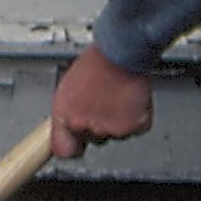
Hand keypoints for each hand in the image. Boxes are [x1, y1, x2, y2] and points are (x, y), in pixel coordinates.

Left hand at [51, 43, 153, 160]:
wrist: (122, 50)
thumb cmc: (96, 61)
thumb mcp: (68, 87)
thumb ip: (69, 111)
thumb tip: (69, 122)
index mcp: (65, 116)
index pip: (63, 150)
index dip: (71, 146)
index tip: (74, 145)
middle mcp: (86, 126)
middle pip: (94, 140)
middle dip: (98, 125)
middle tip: (102, 103)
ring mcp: (112, 129)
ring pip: (116, 135)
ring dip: (117, 120)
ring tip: (115, 96)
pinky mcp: (135, 126)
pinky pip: (136, 129)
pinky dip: (136, 117)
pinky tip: (130, 99)